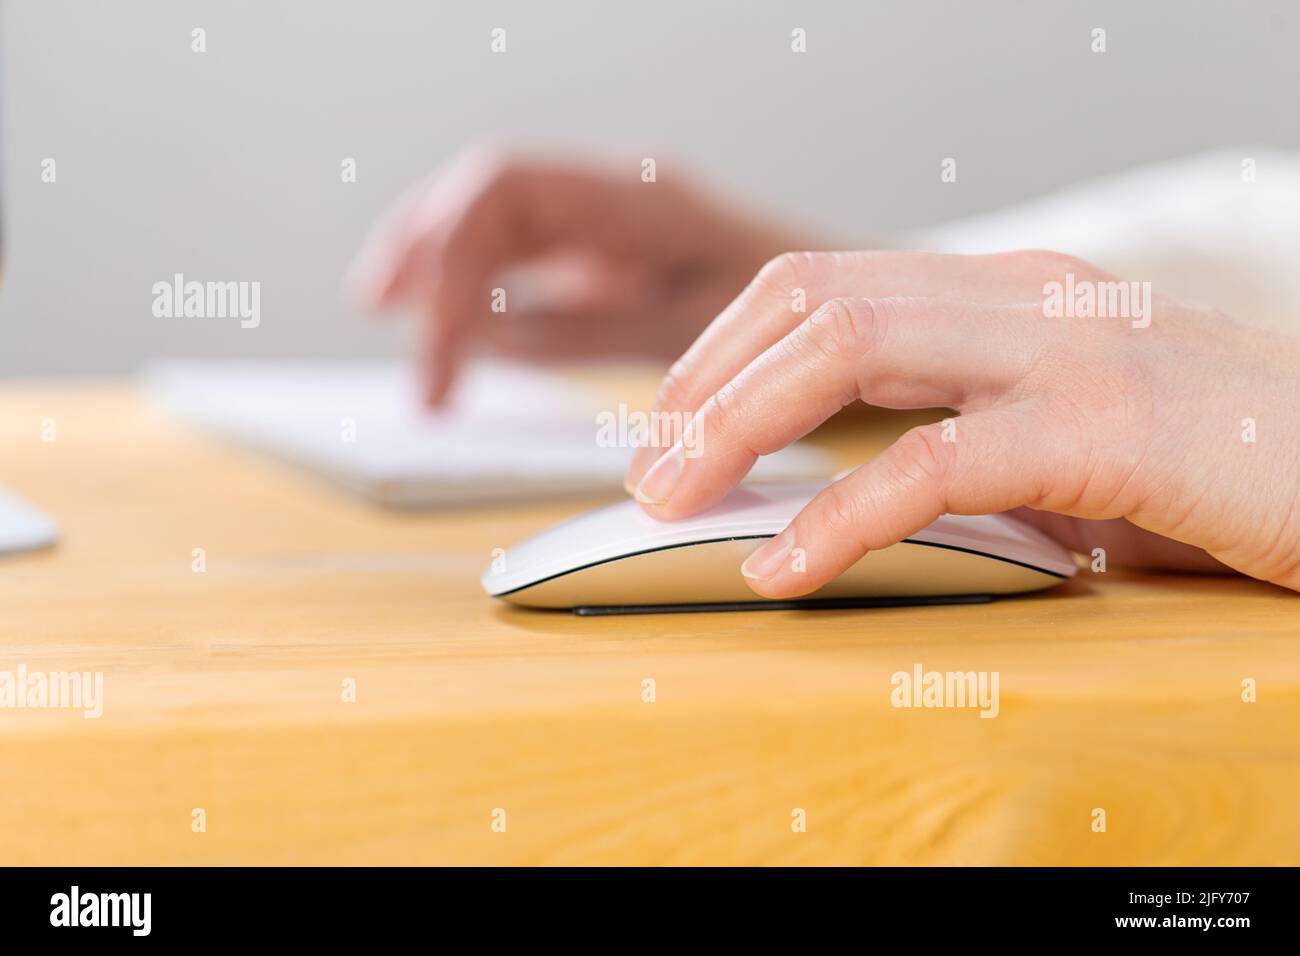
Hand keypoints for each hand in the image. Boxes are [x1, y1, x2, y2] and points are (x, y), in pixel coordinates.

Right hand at [347, 147, 807, 403]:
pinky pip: (527, 257)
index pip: (505, 196)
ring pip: (496, 221)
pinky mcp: (610, 258)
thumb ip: (588, 331)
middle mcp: (613, 199)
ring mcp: (610, 226)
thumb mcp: (692, 335)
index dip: (451, 266)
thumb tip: (492, 333)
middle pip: (485, 195)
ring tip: (389, 309)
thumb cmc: (800, 323)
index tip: (438, 357)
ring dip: (438, 261)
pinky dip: (480, 288)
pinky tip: (456, 325)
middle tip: (378, 310)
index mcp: (636, 201)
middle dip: (423, 248)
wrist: (854, 312)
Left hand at [624, 250, 1299, 594]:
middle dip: (706, 384)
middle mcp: (1021, 298)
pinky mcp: (1108, 428)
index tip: (671, 425)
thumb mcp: (1061, 421)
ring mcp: (1065, 351)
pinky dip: (841, 515)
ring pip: (852, 350)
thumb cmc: (1209, 458)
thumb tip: (842, 475)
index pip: (821, 286)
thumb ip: (962, 420)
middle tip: (648, 472)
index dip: (724, 350)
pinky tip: (786, 568)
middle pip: (813, 302)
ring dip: (740, 425)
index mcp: (1003, 291)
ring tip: (676, 503)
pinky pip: (938, 461)